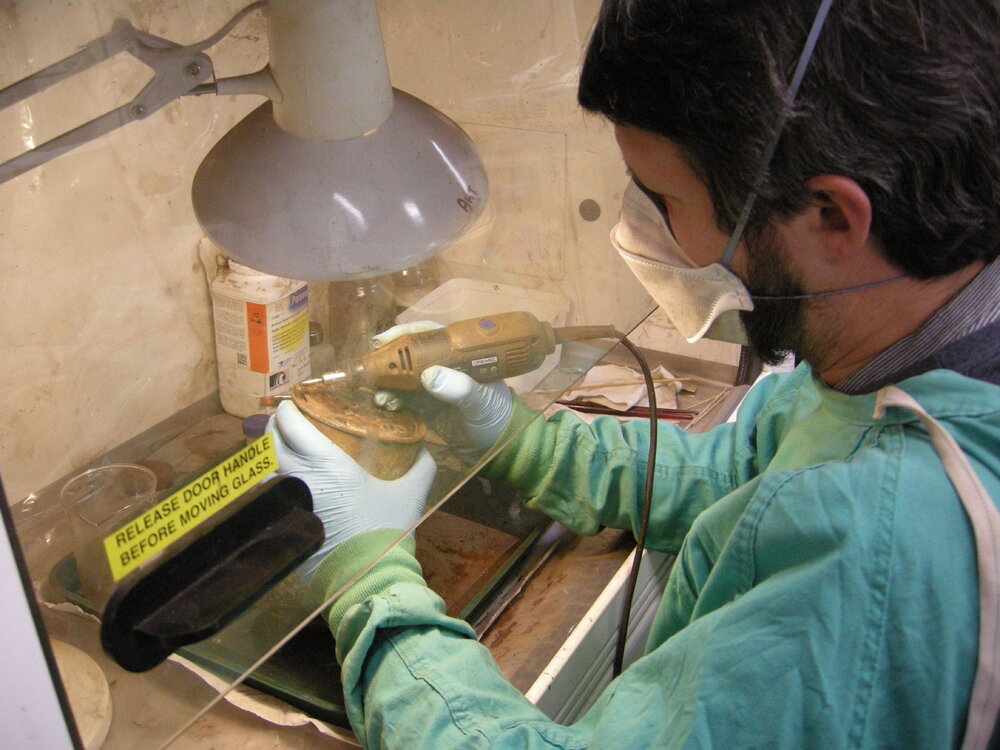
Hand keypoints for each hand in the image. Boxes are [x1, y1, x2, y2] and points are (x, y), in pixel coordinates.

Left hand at [267, 400, 436, 580]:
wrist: (367, 578)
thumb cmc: (386, 531)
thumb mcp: (411, 494)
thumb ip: (421, 467)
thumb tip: (425, 449)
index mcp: (327, 464)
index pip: (291, 425)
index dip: (288, 410)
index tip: (295, 405)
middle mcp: (300, 477)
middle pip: (270, 441)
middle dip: (275, 427)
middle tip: (288, 423)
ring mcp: (287, 502)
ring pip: (263, 467)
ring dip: (270, 454)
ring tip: (285, 450)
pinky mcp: (283, 523)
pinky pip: (266, 493)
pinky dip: (270, 480)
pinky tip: (284, 481)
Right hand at [372, 321, 514, 454]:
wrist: (500, 448)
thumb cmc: (497, 417)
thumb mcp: (482, 401)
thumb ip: (461, 388)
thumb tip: (430, 376)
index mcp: (458, 355)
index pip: (429, 335)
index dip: (405, 334)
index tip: (385, 341)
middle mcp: (442, 366)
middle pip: (408, 354)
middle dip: (387, 359)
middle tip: (370, 366)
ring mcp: (431, 387)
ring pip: (401, 376)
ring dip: (386, 382)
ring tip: (379, 394)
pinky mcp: (424, 407)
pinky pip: (401, 398)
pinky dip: (390, 399)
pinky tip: (386, 405)